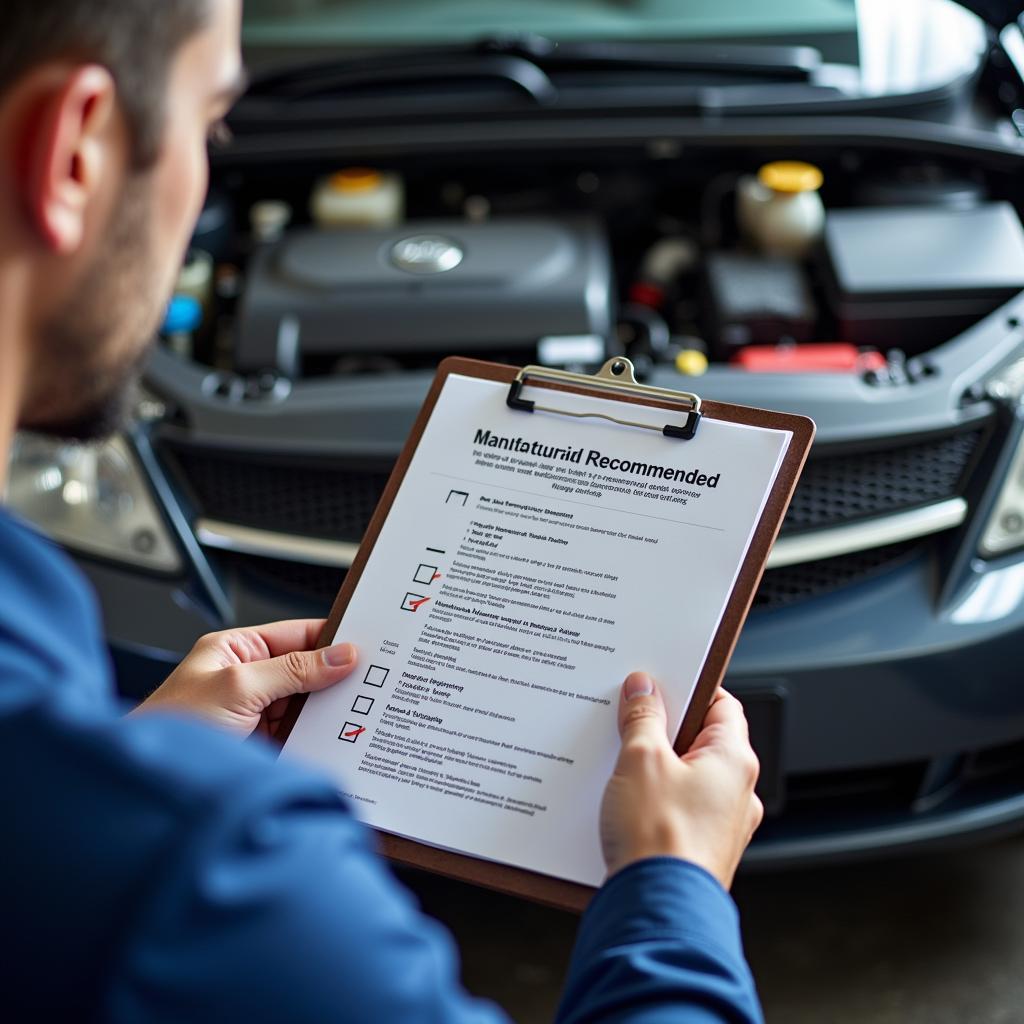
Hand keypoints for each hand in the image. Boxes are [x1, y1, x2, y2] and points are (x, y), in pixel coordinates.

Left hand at [131, 619, 357, 739]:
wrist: (148, 788)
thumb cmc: (172, 727)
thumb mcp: (238, 686)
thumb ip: (293, 669)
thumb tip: (341, 655)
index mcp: (236, 649)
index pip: (296, 634)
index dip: (332, 638)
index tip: (367, 643)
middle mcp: (247, 678)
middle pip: (307, 670)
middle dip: (336, 676)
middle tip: (373, 680)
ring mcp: (256, 714)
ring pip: (308, 705)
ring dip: (331, 710)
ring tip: (362, 709)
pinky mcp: (264, 745)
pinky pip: (303, 734)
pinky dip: (323, 736)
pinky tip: (342, 737)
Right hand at [599, 673, 762, 888]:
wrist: (656, 910)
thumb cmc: (660, 839)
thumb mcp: (641, 760)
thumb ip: (643, 718)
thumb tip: (644, 689)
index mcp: (735, 760)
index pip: (721, 704)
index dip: (689, 688)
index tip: (658, 681)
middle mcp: (738, 793)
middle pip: (701, 741)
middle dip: (663, 728)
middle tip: (629, 718)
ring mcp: (721, 825)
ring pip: (687, 778)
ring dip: (655, 767)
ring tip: (619, 762)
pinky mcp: (698, 850)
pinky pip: (677, 811)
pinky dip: (653, 800)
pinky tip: (622, 801)